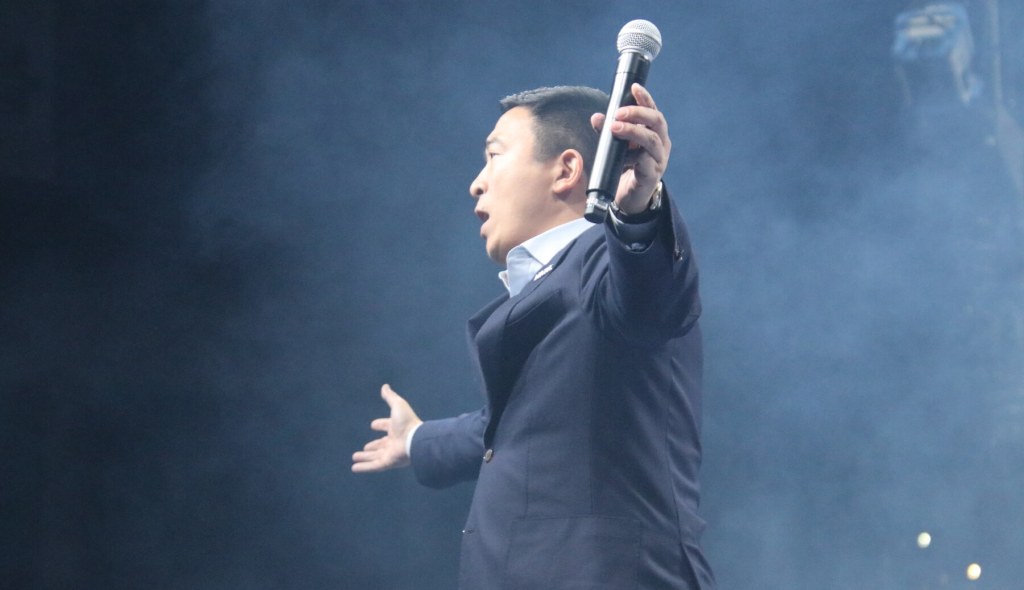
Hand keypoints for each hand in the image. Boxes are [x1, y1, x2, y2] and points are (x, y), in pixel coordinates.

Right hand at [351, 384, 422, 472]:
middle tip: (364, 448)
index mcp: (397, 428)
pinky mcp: (388, 463)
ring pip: (375, 456)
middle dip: (372, 446)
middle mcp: (394, 442)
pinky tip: (354, 468)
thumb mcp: (397, 405)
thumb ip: (390, 397)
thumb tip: (385, 386)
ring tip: (354, 458)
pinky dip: (364, 467)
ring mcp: (391, 453)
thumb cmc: (407, 422)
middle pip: (381, 445)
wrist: (415, 439)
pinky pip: (374, 466)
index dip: (381, 425)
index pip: (387, 427)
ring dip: (365, 458)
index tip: (373, 425)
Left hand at [590, 83, 670, 213]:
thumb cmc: (626, 167)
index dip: (645, 98)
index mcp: (655, 132)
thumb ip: (608, 131)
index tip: (634, 87)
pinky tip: (621, 156)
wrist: (630, 197)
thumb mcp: (617, 146)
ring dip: (633, 131)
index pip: (653, 110)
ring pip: (652, 140)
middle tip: (618, 113)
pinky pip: (645, 162)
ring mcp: (659, 160)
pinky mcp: (652, 176)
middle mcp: (661, 144)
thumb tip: (596, 117)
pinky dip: (632, 156)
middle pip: (657, 121)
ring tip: (614, 128)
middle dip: (637, 113)